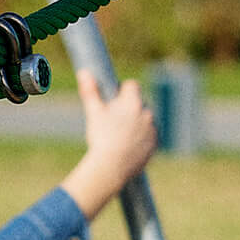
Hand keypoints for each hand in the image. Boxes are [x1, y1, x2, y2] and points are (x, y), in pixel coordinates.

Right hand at [60, 79, 157, 218]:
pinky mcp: (155, 144)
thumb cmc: (101, 138)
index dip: (122, 90)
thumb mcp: (94, 112)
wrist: (112, 166)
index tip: (113, 99)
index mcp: (133, 102)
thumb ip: (90, 91)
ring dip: (137, 122)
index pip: (132, 85)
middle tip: (114, 119)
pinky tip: (129, 144)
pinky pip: (150, 135)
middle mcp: (147, 112)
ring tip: (121, 134)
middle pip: (139, 102)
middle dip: (129, 107)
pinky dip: (142, 137)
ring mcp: (153, 129)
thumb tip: (84, 72)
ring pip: (146, 119)